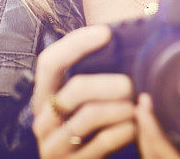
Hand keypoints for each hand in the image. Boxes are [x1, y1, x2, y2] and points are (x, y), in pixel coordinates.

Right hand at [31, 25, 136, 157]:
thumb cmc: (86, 133)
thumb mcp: (80, 105)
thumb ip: (90, 78)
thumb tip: (116, 39)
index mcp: (43, 98)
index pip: (49, 62)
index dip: (76, 43)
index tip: (106, 32)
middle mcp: (43, 121)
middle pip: (75, 89)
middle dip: (110, 83)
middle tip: (130, 85)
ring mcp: (55, 146)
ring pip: (91, 115)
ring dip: (121, 108)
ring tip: (135, 109)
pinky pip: (103, 142)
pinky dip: (125, 131)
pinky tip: (134, 128)